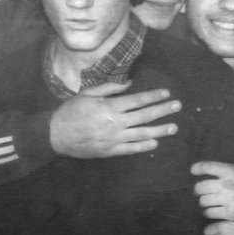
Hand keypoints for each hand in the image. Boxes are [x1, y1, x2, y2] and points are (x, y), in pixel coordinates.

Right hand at [51, 82, 180, 157]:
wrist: (55, 135)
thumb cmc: (71, 111)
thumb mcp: (87, 94)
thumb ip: (109, 88)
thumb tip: (129, 83)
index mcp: (110, 106)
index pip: (138, 100)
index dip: (154, 96)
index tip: (166, 93)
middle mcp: (115, 122)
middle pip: (145, 116)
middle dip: (163, 110)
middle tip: (178, 106)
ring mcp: (114, 138)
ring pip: (142, 134)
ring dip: (160, 130)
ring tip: (174, 127)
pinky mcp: (110, 151)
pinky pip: (131, 149)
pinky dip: (144, 146)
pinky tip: (155, 143)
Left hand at [191, 161, 233, 225]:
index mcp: (232, 171)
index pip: (208, 167)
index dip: (197, 168)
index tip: (193, 170)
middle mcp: (227, 185)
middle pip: (200, 186)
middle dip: (198, 188)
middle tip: (199, 188)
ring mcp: (227, 200)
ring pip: (203, 200)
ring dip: (203, 200)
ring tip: (205, 199)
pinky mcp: (228, 213)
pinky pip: (210, 212)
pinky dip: (208, 212)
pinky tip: (211, 210)